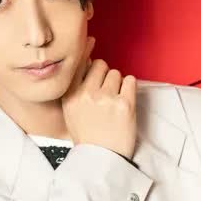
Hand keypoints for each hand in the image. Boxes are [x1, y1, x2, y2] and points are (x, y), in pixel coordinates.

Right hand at [61, 37, 137, 160]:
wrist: (102, 159)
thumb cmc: (88, 136)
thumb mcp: (70, 112)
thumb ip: (75, 88)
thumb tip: (86, 61)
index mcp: (70, 96)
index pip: (79, 63)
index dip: (86, 51)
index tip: (91, 40)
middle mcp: (86, 94)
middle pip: (101, 65)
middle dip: (105, 76)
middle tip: (106, 94)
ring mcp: (106, 99)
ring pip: (116, 73)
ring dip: (118, 84)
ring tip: (114, 103)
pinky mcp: (125, 105)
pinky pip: (130, 81)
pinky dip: (129, 89)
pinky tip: (124, 102)